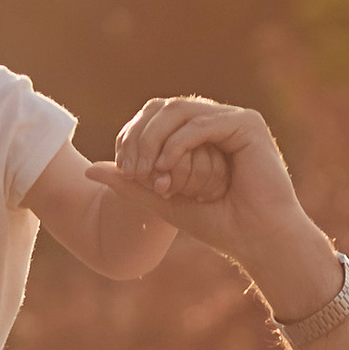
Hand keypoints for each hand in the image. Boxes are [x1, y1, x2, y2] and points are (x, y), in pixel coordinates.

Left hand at [88, 97, 331, 308]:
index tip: (125, 172)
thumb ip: (131, 185)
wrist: (260, 241)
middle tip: (131, 171)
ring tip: (148, 173)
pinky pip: (201, 124)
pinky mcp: (248, 125)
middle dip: (140, 136)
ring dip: (155, 140)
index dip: (133, 136)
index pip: (156, 117)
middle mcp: (217, 121)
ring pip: (179, 111)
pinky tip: (167, 169)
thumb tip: (88, 172)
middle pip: (164, 108)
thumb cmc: (221, 225)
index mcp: (200, 133)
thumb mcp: (165, 202)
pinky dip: (178, 145)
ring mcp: (233, 119)